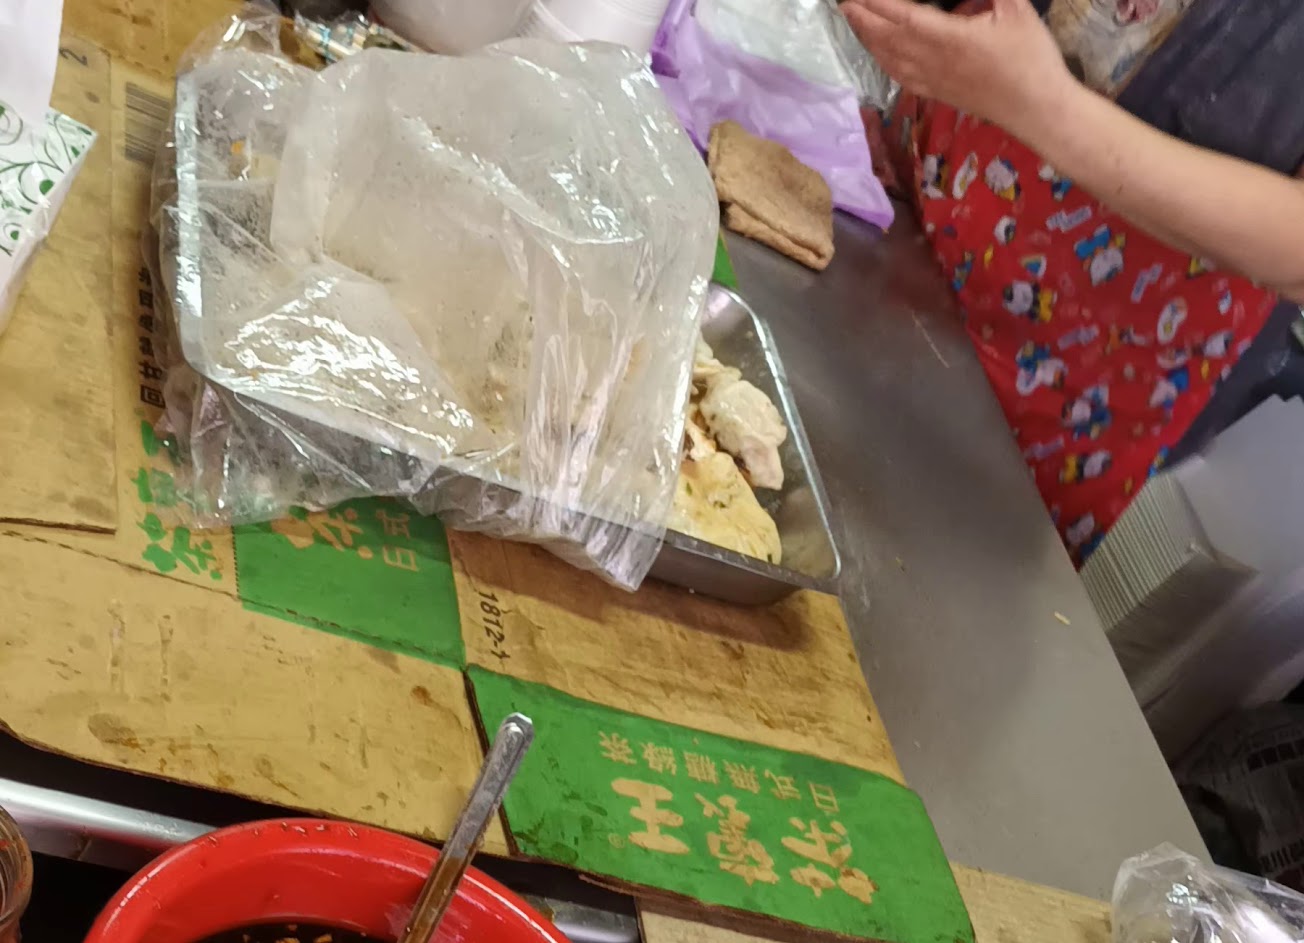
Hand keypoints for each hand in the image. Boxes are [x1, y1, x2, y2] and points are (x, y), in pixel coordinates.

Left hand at [841, 0, 1073, 141]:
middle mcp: (932, 61)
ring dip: (867, 39)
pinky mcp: (936, 93)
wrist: (1036, 108)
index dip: (876, 4)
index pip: (902, 17)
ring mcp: (931, 80)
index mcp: (948, 38)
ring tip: (854, 21)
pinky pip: (900, 77)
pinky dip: (883, 61)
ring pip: (888, 59)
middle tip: (843, 3)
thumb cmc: (1030, 58)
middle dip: (862, 19)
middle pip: (886, 38)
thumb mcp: (1016, 9)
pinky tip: (878, 53)